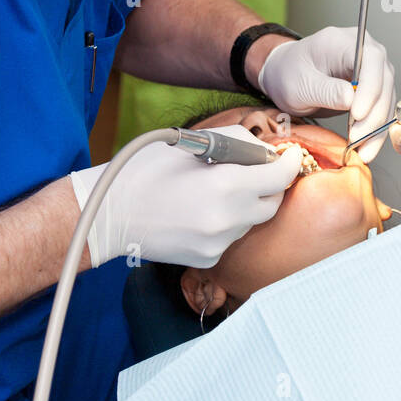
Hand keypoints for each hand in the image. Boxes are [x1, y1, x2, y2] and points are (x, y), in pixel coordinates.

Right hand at [70, 126, 303, 267]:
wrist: (110, 214)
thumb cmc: (147, 171)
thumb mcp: (193, 143)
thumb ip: (238, 142)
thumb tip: (265, 150)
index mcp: (227, 185)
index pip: (280, 176)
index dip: (289, 162)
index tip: (290, 155)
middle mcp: (228, 218)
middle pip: (272, 202)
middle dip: (270, 184)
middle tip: (257, 170)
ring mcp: (219, 243)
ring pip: (252, 220)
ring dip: (247, 204)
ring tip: (217, 190)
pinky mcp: (208, 258)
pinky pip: (232, 236)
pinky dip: (227, 222)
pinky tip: (202, 212)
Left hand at [257, 25, 395, 161]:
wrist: (284, 76)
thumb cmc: (288, 73)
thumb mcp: (300, 83)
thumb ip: (326, 90)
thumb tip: (351, 99)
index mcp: (344, 42)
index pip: (370, 59)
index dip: (369, 86)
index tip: (357, 113)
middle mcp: (364, 53)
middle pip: (383, 81)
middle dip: (374, 113)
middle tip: (357, 137)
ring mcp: (371, 71)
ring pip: (386, 99)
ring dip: (377, 127)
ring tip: (363, 150)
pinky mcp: (372, 90)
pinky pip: (380, 111)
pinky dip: (375, 132)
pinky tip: (366, 148)